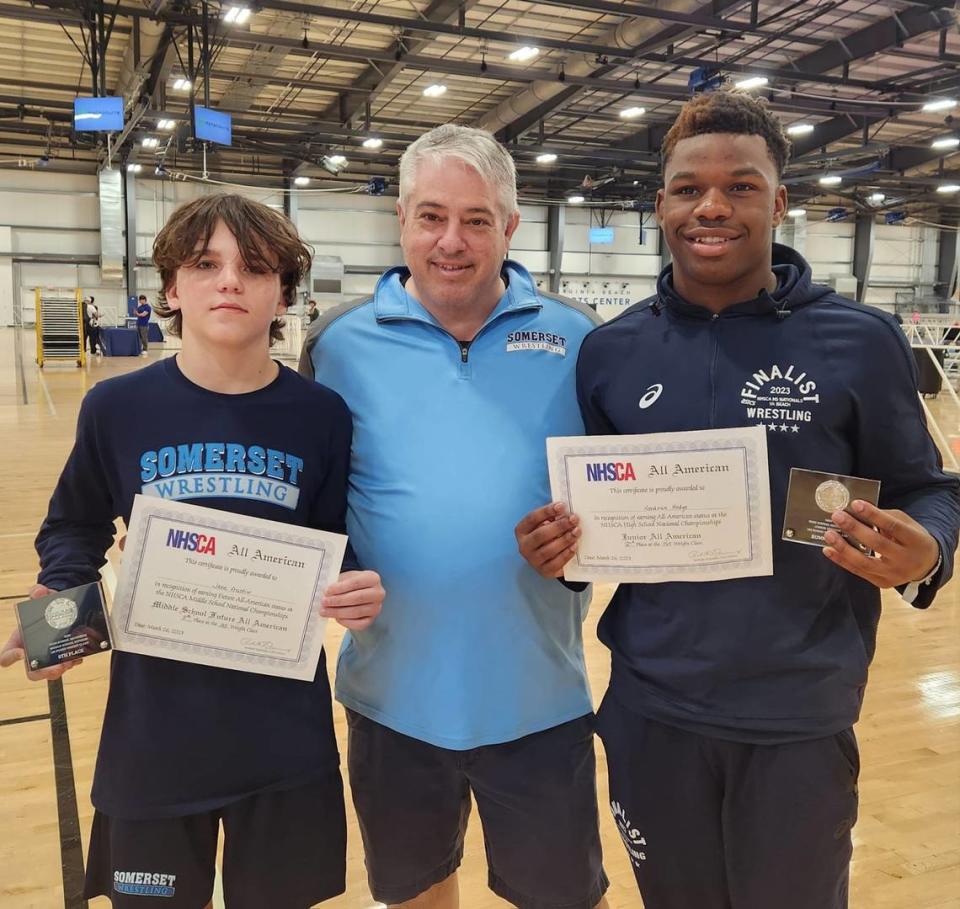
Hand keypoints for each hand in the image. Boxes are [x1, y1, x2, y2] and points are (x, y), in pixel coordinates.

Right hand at [0, 585, 83, 680]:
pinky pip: (66, 663)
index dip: (11, 657)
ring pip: (51, 670)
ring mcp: (48, 655)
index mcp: (19, 641)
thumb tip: (39, 591)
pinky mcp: (62, 654)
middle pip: (32, 672)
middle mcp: (32, 652)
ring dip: (62, 668)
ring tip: (71, 661)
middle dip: (44, 672)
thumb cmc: (44, 604)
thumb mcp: (41, 595)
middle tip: (57, 667)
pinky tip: (79, 656)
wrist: (61, 605)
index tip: (22, 653)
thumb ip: (37, 592)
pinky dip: (73, 661)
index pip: (6, 656)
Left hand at [321, 570, 383, 630]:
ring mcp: (376, 608)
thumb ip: (337, 584)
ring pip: (357, 612)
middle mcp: (378, 593)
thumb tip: (326, 594)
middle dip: (338, 601)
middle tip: (324, 602)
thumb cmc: (350, 583)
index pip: (356, 583)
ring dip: (338, 612)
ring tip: (325, 611)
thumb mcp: (345, 578)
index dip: (340, 588)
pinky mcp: (372, 620)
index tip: (326, 591)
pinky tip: (336, 618)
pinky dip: (345, 622)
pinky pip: (358, 624)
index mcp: (373, 578)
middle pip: (358, 598)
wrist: (358, 590)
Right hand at [515, 502, 580, 578]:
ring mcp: (533, 561)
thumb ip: (552, 518)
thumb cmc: (548, 536)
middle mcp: (524, 546)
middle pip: (540, 534)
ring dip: (565, 539)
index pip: (532, 518)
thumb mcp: (545, 525)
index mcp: (521, 531)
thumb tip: (565, 511)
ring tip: (577, 531)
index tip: (562, 506)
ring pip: (549, 550)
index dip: (547, 511)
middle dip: (559, 526)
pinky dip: (566, 554)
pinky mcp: (544, 571)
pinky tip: (575, 546)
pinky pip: (556, 563)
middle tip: (574, 519)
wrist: (548, 559)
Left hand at [823, 500, 940, 588]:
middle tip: (837, 516)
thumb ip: (885, 517)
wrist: (926, 565)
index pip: (893, 527)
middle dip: (855, 529)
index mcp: (916, 541)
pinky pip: (859, 571)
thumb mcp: (906, 524)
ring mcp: (894, 574)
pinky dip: (842, 561)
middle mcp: (906, 560)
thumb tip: (855, 510)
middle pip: (878, 544)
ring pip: (865, 562)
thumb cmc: (911, 538)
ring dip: (843, 548)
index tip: (855, 504)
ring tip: (829, 534)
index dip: (874, 515)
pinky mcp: (882, 583)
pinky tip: (828, 550)